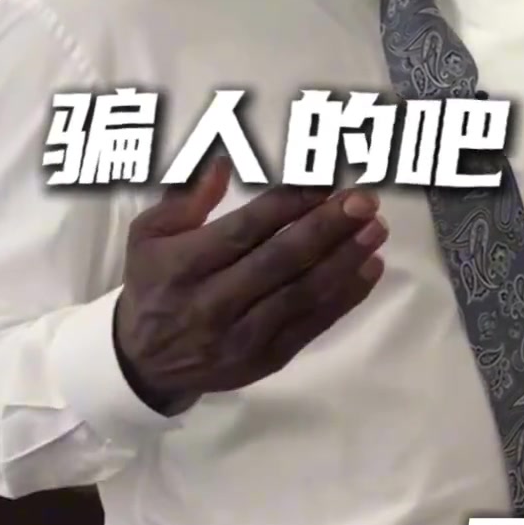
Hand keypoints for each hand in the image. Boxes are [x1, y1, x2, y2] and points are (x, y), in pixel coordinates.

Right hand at [113, 156, 386, 413]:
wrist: (146, 364)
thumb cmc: (154, 283)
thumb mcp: (149, 235)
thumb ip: (186, 196)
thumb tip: (223, 160)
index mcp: (185, 265)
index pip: (246, 230)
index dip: (289, 204)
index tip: (325, 180)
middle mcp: (214, 303)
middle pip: (281, 261)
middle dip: (328, 227)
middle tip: (365, 200)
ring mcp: (243, 336)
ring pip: (303, 294)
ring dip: (346, 260)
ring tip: (377, 229)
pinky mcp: (266, 360)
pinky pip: (313, 325)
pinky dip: (346, 297)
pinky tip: (370, 268)